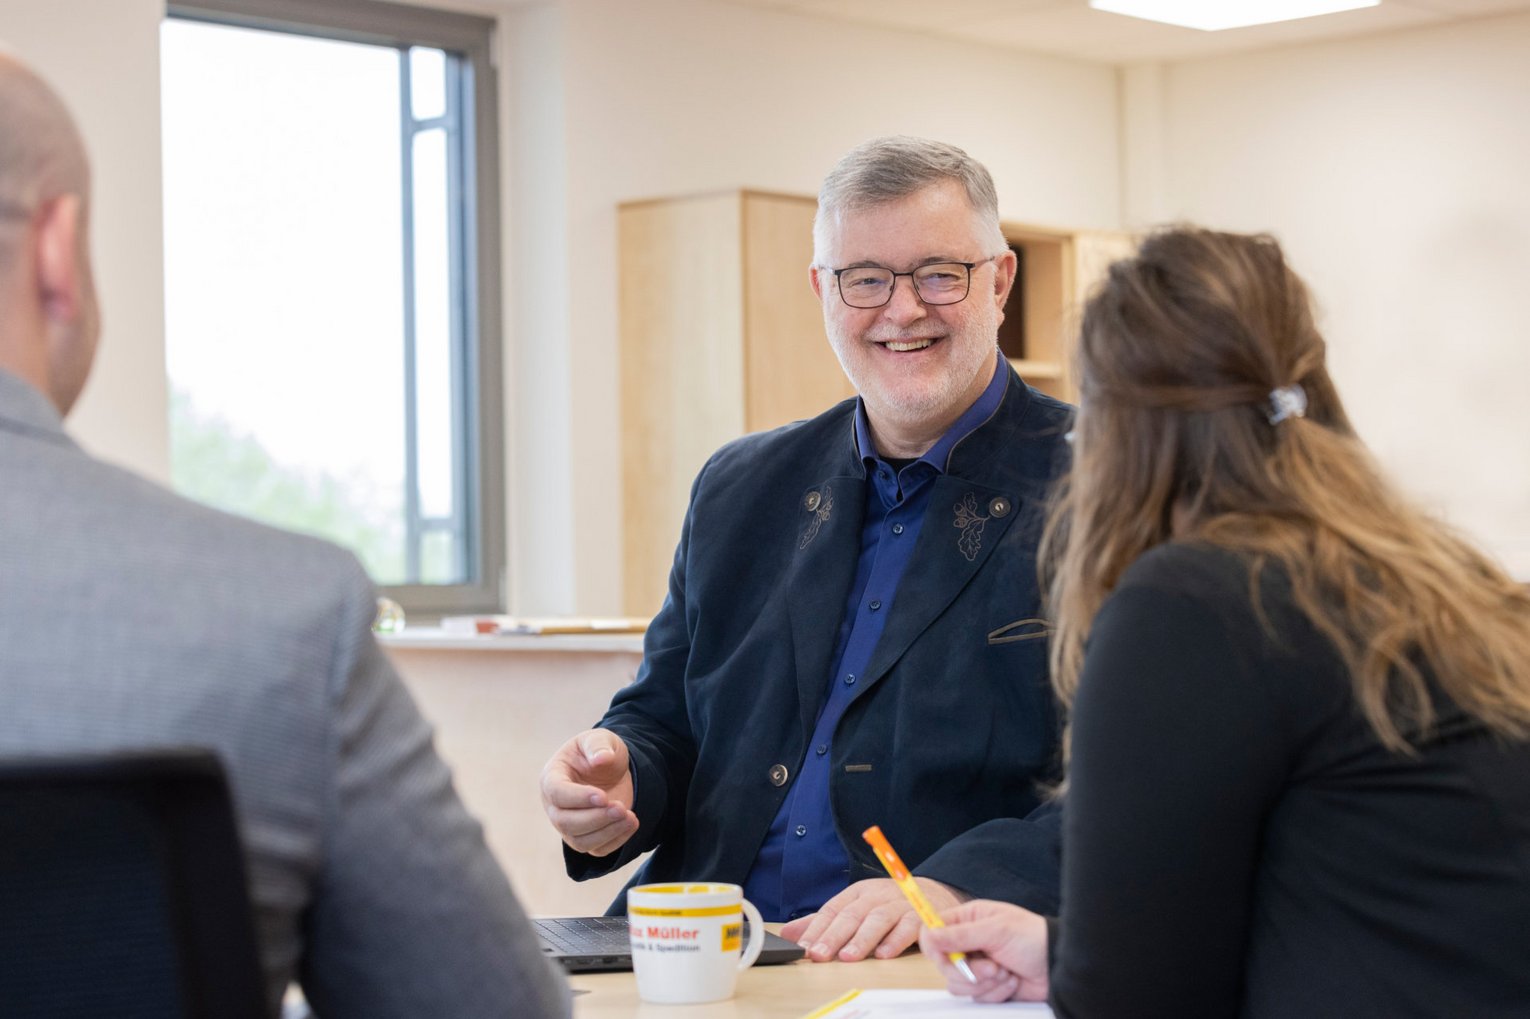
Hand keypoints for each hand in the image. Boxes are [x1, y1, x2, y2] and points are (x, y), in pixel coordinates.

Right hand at [539, 728, 638, 855]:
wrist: (613, 770)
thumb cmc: (600, 751)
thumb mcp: (601, 739)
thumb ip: (599, 745)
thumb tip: (600, 758)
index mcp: (552, 777)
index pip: (557, 793)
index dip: (578, 798)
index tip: (603, 796)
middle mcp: (555, 806)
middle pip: (565, 822)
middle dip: (595, 818)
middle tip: (621, 807)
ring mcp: (568, 825)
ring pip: (580, 841)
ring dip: (607, 831)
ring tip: (630, 816)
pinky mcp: (586, 838)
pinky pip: (597, 849)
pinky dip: (616, 840)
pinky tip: (631, 823)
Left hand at [779, 877, 962, 962]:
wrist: (934, 894)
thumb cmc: (888, 905)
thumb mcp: (856, 907)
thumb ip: (824, 922)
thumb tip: (788, 933)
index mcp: (858, 892)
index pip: (833, 909)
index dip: (817, 928)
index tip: (803, 947)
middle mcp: (877, 895)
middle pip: (853, 914)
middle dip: (834, 936)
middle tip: (819, 955)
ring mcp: (899, 904)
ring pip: (878, 919)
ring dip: (862, 939)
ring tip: (847, 957)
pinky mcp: (921, 916)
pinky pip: (908, 927)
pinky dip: (896, 940)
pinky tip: (883, 955)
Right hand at [919, 900, 1048, 1002]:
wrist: (1059, 967)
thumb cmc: (1033, 938)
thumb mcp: (996, 931)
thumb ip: (960, 934)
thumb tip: (929, 934)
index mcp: (969, 920)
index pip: (934, 930)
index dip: (934, 945)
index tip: (943, 956)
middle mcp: (969, 942)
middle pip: (942, 963)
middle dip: (967, 970)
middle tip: (991, 968)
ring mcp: (977, 966)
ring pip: (957, 983)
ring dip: (984, 982)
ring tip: (1005, 972)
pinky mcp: (986, 986)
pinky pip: (976, 996)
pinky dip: (995, 992)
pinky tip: (1012, 981)